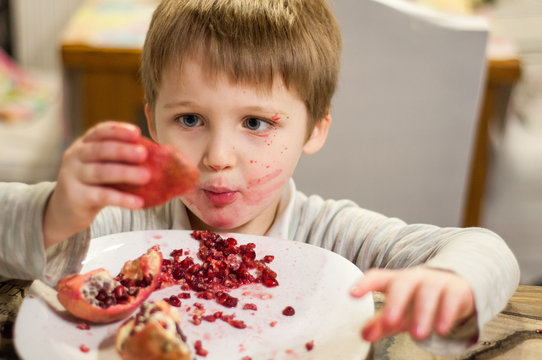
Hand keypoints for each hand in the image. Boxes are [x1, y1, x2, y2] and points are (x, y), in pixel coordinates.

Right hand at [43, 122, 150, 247]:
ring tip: (146, 176)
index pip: (100, 132)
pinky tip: (139, 203)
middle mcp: (75, 157)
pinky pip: (103, 196)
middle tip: (144, 153)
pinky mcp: (76, 197)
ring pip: (101, 172)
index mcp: (83, 144)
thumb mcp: (101, 166)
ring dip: (125, 173)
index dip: (118, 131)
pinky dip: (123, 199)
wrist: (65, 210)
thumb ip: (119, 159)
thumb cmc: (93, 184)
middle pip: (100, 150)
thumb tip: (155, 156)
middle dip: (123, 150)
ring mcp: (72, 176)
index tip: (137, 132)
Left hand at [350, 267, 474, 342]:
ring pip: (428, 292)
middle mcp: (414, 278)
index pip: (377, 277)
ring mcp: (435, 282)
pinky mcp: (456, 290)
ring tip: (417, 335)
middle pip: (402, 283)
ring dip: (422, 313)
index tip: (352, 294)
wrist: (454, 288)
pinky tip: (441, 329)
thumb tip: (364, 334)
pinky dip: (446, 314)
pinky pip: (451, 298)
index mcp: (395, 281)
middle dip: (396, 302)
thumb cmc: (418, 300)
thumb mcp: (399, 312)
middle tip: (390, 321)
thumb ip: (381, 323)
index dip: (364, 284)